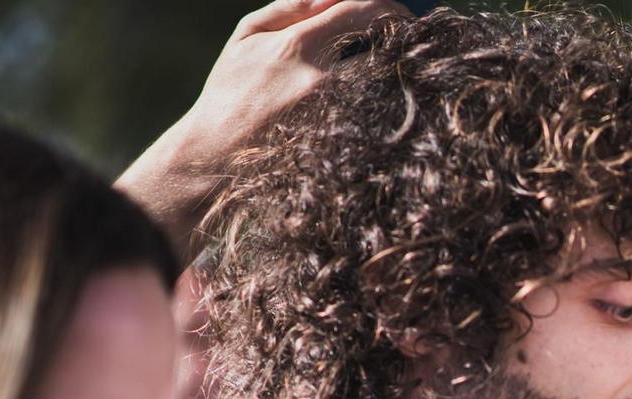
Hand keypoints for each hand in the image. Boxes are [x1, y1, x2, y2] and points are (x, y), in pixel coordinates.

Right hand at [131, 1, 403, 187]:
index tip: (402, 11)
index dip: (389, 7)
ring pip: (389, 88)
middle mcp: (322, 82)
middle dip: (404, 42)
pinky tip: (385, 104)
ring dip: (399, 76)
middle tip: (413, 40)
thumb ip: (291, 8)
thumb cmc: (232, 87)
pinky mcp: (344, 145)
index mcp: (298, 46)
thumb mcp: (248, 36)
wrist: (218, 152)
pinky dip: (389, 107)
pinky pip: (381, 119)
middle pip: (387, 51)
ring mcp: (336, 117)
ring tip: (399, 72)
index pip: (362, 12)